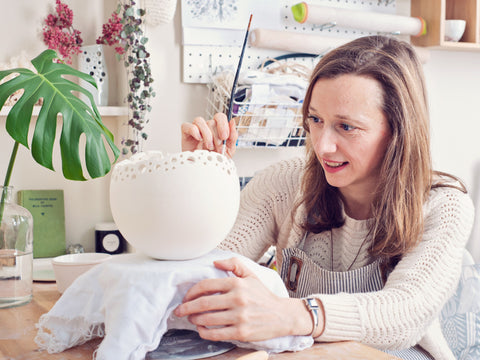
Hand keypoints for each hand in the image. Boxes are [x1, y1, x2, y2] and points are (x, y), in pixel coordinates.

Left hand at [173, 258, 321, 341]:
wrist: (282, 316)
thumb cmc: (263, 296)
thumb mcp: (251, 275)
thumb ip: (233, 264)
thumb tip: (214, 262)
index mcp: (237, 284)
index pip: (206, 285)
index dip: (192, 292)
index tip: (186, 297)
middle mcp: (238, 299)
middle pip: (203, 303)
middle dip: (187, 308)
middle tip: (179, 310)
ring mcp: (239, 317)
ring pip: (207, 319)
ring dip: (194, 320)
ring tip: (191, 319)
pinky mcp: (241, 332)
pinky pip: (216, 334)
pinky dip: (204, 333)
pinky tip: (201, 330)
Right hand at [181, 113, 237, 157]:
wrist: (205, 172)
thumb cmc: (215, 160)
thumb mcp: (229, 150)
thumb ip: (232, 136)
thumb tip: (232, 122)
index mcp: (217, 129)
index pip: (220, 117)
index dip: (223, 124)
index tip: (225, 137)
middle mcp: (207, 128)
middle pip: (211, 121)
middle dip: (216, 136)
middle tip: (218, 148)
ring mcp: (196, 130)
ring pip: (199, 121)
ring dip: (206, 134)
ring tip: (209, 147)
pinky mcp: (186, 134)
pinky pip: (187, 126)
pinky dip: (194, 131)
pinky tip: (199, 140)